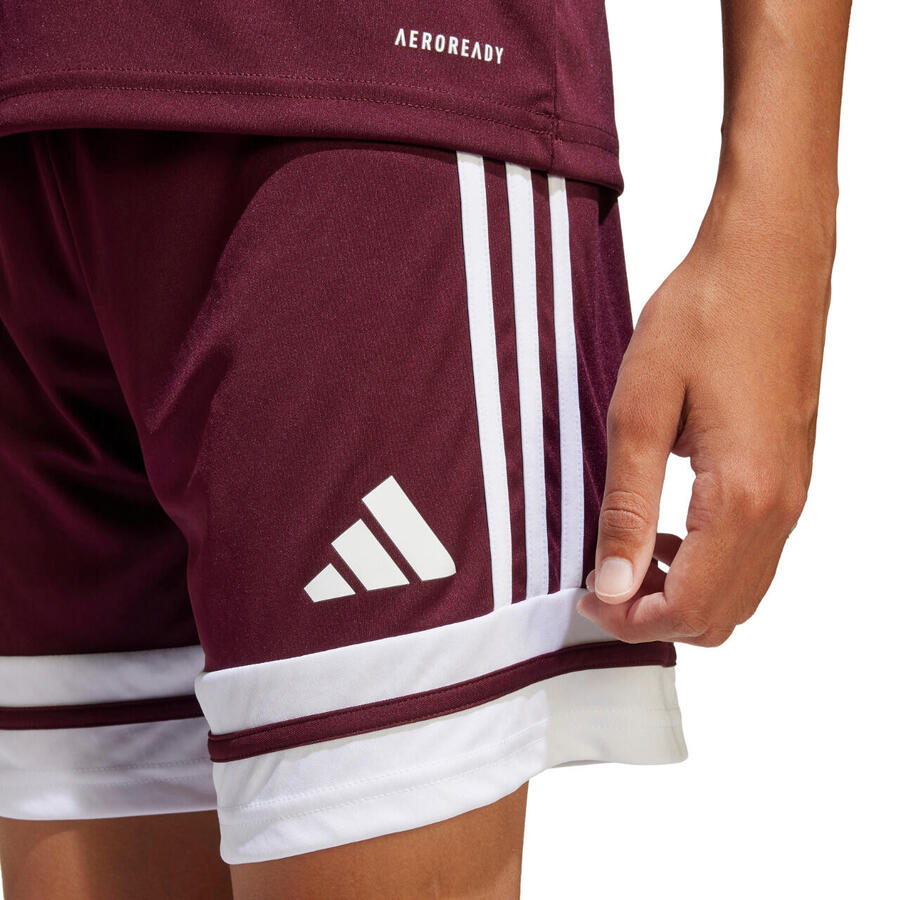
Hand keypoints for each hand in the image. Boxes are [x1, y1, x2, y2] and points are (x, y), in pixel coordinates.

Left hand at [578, 188, 833, 646]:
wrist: (769, 256)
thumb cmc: (705, 317)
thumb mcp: (640, 412)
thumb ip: (627, 507)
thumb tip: (613, 585)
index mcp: (742, 496)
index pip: (688, 607)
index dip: (630, 620)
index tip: (585, 599)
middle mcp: (782, 507)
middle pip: (720, 615)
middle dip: (656, 618)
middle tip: (601, 585)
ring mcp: (794, 493)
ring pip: (742, 592)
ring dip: (682, 594)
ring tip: (627, 559)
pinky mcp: (791, 475)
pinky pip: (754, 553)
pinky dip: (708, 566)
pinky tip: (667, 530)